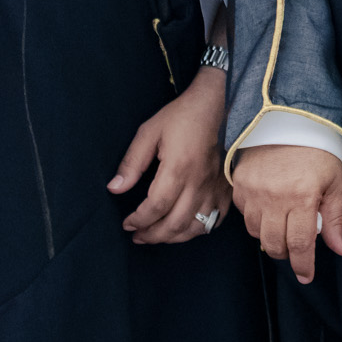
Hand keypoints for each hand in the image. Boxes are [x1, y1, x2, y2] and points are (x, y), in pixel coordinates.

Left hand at [109, 67, 230, 244]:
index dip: (139, 220)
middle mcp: (199, 183)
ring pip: (196, 227)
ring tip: (158, 235)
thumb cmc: (183, 116)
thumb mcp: (149, 132)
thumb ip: (132, 162)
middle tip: (138, 235)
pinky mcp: (225, 188)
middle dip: (152, 235)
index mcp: (178, 168)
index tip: (127, 224)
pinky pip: (214, 221)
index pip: (156, 207)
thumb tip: (115, 187)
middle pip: (175, 224)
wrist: (218, 104)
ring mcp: (215, 188)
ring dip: (174, 237)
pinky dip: (198, 229)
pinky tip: (186, 227)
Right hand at [231, 146, 341, 285]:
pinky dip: (258, 220)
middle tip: (296, 248)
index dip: (303, 265)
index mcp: (303, 197)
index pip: (300, 244)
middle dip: (287, 254)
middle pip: (275, 245)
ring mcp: (254, 191)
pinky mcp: (240, 185)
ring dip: (271, 237)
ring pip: (258, 233)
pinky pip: (246, 216)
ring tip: (284, 225)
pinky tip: (270, 209)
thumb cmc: (317, 152)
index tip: (306, 276)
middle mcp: (275, 197)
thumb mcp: (334, 184)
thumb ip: (335, 220)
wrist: (289, 121)